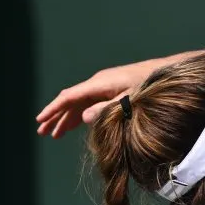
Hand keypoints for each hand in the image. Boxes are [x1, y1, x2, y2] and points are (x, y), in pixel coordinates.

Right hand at [36, 60, 158, 137]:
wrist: (165, 71)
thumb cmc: (149, 85)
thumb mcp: (130, 100)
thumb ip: (107, 109)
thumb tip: (84, 118)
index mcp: (99, 83)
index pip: (69, 97)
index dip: (53, 109)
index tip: (40, 120)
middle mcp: (97, 83)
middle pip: (70, 101)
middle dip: (55, 116)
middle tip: (42, 132)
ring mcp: (103, 86)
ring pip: (79, 103)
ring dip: (66, 118)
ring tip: (55, 134)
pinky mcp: (111, 90)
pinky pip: (89, 103)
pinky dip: (79, 115)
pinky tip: (75, 125)